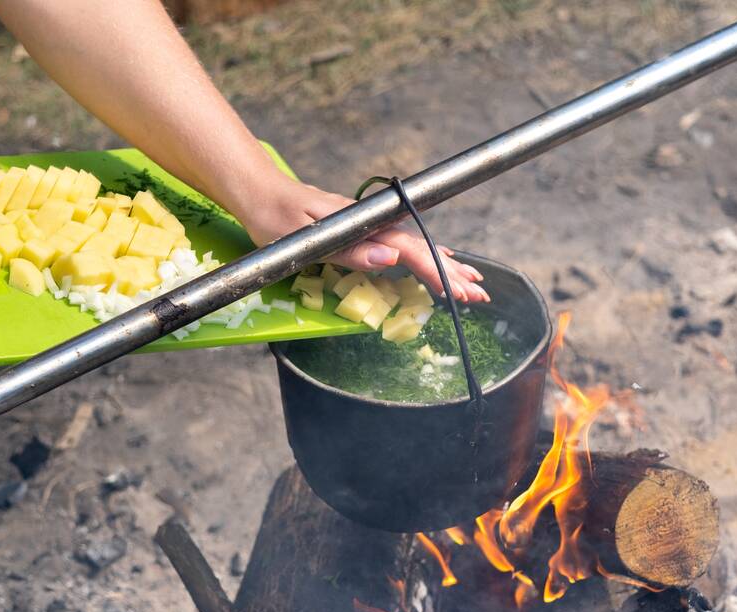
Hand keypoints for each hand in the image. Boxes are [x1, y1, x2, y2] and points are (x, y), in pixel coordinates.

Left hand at [236, 176, 488, 302]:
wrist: (257, 192)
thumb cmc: (273, 219)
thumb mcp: (306, 241)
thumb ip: (349, 251)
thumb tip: (391, 258)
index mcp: (363, 223)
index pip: (410, 249)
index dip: (437, 272)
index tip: (459, 292)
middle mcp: (371, 221)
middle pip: (420, 246)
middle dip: (451, 271)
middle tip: (479, 294)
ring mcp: (368, 224)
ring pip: (414, 245)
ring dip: (443, 265)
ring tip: (471, 282)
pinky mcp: (361, 228)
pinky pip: (400, 243)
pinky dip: (423, 256)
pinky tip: (437, 262)